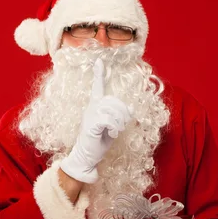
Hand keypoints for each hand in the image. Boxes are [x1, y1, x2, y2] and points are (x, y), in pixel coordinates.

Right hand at [60, 58, 133, 183]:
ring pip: (114, 110)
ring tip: (115, 131)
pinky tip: (111, 133)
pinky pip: (109, 120)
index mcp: (95, 106)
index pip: (97, 87)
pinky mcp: (91, 125)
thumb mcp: (113, 127)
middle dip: (123, 113)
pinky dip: (115, 127)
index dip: (99, 74)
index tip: (99, 61)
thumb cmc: (98, 142)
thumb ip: (120, 116)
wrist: (86, 157)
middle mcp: (91, 108)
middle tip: (120, 126)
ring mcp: (90, 115)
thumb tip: (131, 106)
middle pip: (114, 101)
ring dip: (120, 122)